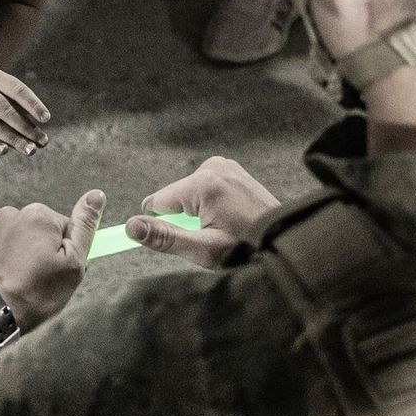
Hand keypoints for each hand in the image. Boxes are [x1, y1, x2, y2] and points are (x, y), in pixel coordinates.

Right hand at [0, 53, 50, 156]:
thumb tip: (30, 116)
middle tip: (43, 141)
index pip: (17, 89)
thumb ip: (5, 91)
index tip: (46, 118)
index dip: (33, 104)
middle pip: (8, 112)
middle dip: (27, 128)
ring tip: (30, 150)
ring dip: (14, 140)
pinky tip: (5, 150)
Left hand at [0, 190, 103, 330]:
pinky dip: (6, 264)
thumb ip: (85, 227)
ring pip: (21, 242)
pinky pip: (2, 251)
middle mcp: (13, 215)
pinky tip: (8, 282)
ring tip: (23, 284)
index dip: (68, 253)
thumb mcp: (73, 263)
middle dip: (44, 254)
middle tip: (42, 281)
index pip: (66, 228)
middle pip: (42, 233)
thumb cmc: (33, 293)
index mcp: (39, 215)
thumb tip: (96, 196)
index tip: (60, 271)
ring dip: (24, 259)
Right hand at [126, 157, 279, 269]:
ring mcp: (225, 165)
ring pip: (189, 194)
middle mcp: (213, 166)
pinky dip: (210, 205)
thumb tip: (131, 227)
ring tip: (225, 227)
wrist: (283, 240)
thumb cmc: (247, 248)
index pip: (157, 202)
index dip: (166, 226)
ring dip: (198, 213)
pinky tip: (231, 217)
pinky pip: (205, 188)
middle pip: (174, 197)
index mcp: (204, 182)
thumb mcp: (203, 249)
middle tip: (213, 234)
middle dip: (185, 219)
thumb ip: (165, 237)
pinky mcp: (232, 170)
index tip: (187, 237)